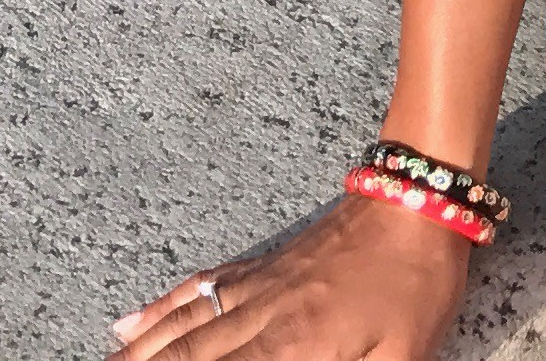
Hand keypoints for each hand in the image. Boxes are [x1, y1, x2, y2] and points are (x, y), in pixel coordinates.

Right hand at [111, 196, 470, 359]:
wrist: (418, 199)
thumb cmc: (417, 285)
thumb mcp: (401, 356)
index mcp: (296, 348)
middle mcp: (263, 319)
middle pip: (188, 359)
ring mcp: (258, 287)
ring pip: (183, 328)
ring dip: (140, 355)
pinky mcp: (264, 265)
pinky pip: (201, 289)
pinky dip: (160, 309)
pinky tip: (127, 324)